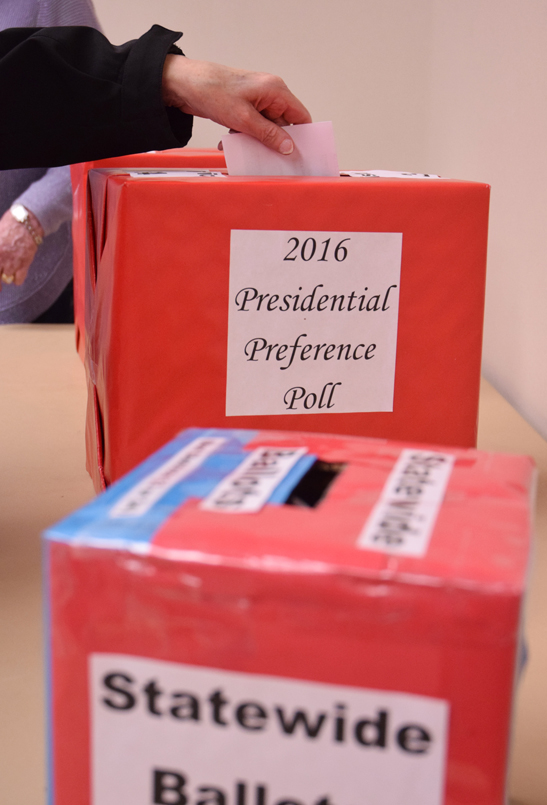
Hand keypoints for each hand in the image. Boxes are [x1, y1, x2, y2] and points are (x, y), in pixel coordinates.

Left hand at [0, 208, 42, 287]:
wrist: (26, 222)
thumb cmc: (8, 225)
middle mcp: (0, 259)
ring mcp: (12, 263)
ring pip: (6, 279)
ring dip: (6, 275)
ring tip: (8, 269)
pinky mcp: (23, 265)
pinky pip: (18, 281)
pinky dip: (17, 279)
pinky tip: (16, 273)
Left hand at [162, 56, 311, 154]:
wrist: (185, 84)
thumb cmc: (213, 90)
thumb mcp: (244, 119)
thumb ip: (268, 134)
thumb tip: (288, 147)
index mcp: (275, 90)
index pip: (300, 116)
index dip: (303, 136)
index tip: (300, 154)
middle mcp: (268, 94)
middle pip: (282, 126)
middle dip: (274, 142)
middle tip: (268, 158)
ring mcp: (255, 101)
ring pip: (265, 129)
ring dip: (254, 141)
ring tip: (242, 147)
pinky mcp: (243, 108)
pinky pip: (251, 128)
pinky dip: (242, 137)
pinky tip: (229, 141)